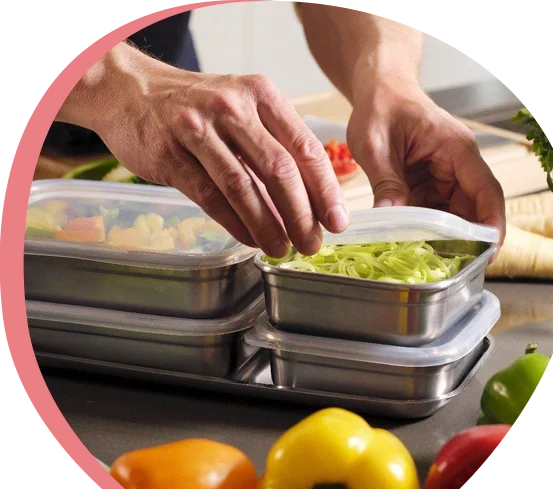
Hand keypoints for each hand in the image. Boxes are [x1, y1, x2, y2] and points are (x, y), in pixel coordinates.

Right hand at [84, 46, 348, 257]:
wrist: (131, 90)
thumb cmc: (196, 106)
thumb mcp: (242, 110)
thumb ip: (273, 147)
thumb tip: (308, 201)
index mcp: (261, 95)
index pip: (304, 148)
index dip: (325, 190)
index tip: (337, 221)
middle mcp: (233, 108)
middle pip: (279, 170)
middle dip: (301, 215)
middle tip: (311, 244)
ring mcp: (198, 129)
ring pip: (243, 187)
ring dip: (268, 226)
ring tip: (281, 249)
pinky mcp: (170, 154)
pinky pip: (210, 197)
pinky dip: (234, 224)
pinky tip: (250, 240)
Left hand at [346, 81, 505, 253]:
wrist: (379, 91)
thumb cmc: (381, 106)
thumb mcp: (376, 146)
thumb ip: (386, 184)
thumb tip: (390, 221)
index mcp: (456, 149)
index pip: (485, 190)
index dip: (491, 223)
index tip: (489, 252)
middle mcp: (458, 164)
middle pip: (472, 208)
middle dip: (463, 239)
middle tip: (446, 268)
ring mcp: (444, 174)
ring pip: (451, 214)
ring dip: (438, 235)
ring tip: (423, 259)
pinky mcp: (429, 182)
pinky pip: (431, 210)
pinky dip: (421, 227)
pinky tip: (408, 242)